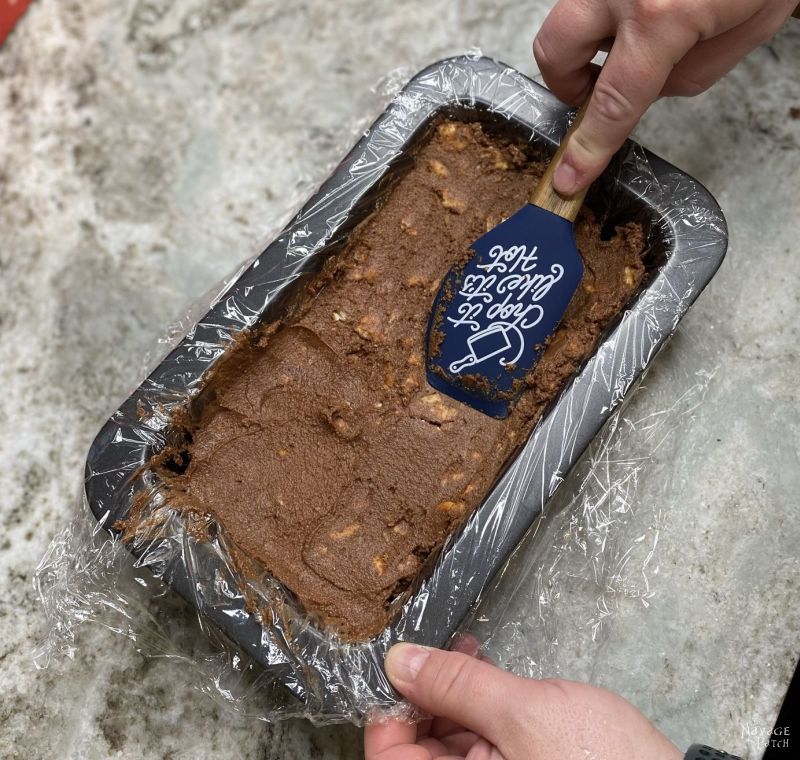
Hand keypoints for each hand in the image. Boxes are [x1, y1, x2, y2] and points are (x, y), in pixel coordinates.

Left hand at [364, 638, 681, 759]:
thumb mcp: (523, 713)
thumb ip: (456, 686)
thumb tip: (398, 661)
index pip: (388, 755)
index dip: (388, 709)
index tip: (401, 667)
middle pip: (417, 748)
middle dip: (424, 695)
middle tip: (442, 651)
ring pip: (447, 744)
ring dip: (451, 696)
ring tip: (466, 654)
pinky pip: (478, 745)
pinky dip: (476, 709)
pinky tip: (486, 676)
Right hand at [534, 0, 798, 194]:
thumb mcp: (742, 37)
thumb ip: (682, 77)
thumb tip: (641, 95)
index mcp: (660, 16)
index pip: (611, 102)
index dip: (589, 147)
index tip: (571, 175)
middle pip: (557, 51)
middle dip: (567, 81)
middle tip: (592, 94)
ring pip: (563, 17)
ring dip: (584, 43)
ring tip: (621, 50)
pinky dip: (604, 16)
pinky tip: (636, 19)